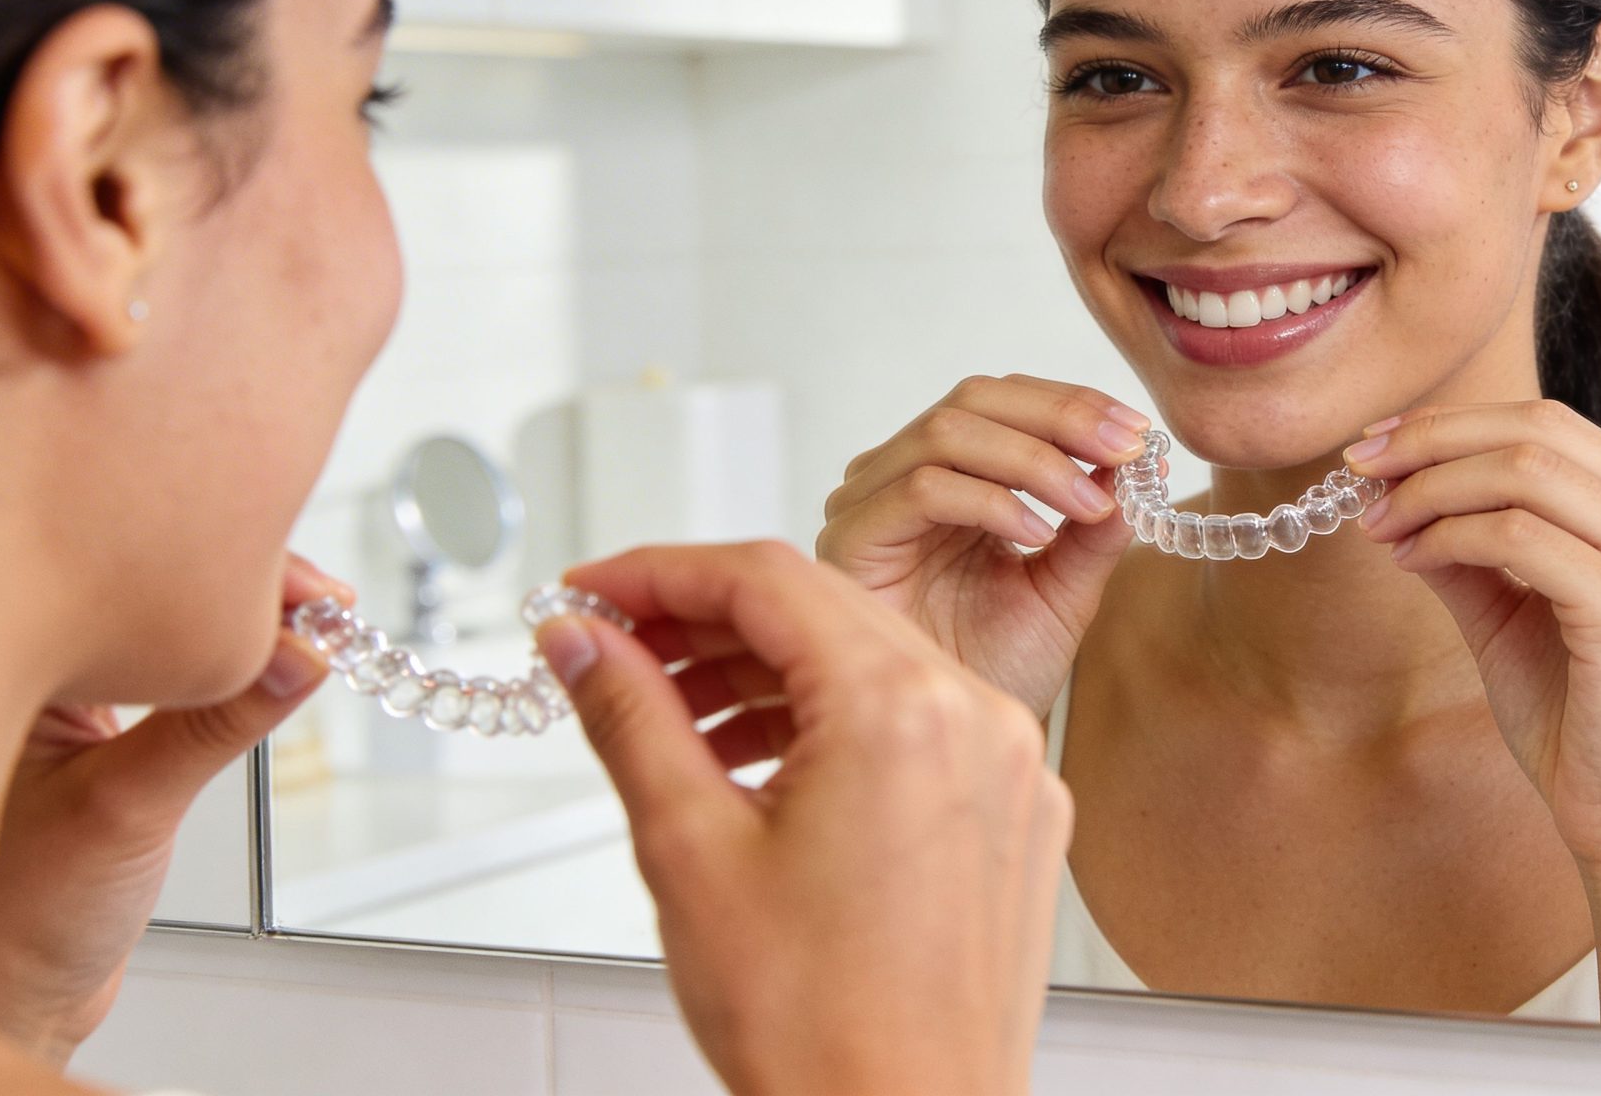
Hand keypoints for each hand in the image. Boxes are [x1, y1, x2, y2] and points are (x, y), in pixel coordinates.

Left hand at [0, 555, 338, 1064]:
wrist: (9, 993)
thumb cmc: (19, 912)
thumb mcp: (128, 805)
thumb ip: (216, 724)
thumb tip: (302, 655)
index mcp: (4, 656)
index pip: (136, 580)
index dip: (231, 573)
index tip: (316, 596)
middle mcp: (34, 662)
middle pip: (160, 588)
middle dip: (252, 589)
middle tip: (331, 608)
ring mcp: (71, 692)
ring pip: (173, 626)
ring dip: (246, 627)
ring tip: (316, 628)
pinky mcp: (105, 723)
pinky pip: (178, 667)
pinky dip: (230, 661)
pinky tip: (271, 661)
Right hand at [539, 542, 1069, 1095]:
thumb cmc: (818, 1026)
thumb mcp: (688, 850)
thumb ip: (630, 718)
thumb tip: (582, 643)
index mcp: (898, 710)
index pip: (763, 579)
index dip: (659, 574)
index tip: (592, 592)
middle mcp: (975, 718)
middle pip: (821, 611)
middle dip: (705, 622)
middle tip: (614, 649)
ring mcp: (1009, 765)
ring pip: (871, 666)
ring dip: (765, 674)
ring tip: (669, 715)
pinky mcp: (1017, 813)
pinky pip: (918, 726)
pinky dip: (833, 725)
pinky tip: (756, 761)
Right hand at [817, 375, 1150, 715]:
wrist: (957, 746)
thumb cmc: (997, 670)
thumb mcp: (1064, 587)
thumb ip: (1094, 524)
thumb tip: (1136, 459)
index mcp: (947, 473)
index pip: (1003, 400)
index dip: (1072, 403)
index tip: (1140, 432)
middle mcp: (896, 477)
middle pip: (973, 399)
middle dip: (1059, 417)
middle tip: (1125, 450)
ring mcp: (866, 505)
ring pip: (946, 433)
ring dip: (1033, 459)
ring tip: (1089, 503)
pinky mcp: (849, 541)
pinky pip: (920, 489)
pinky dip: (990, 500)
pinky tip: (1037, 533)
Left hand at [1345, 402, 1600, 887]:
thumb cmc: (1589, 732)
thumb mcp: (1517, 618)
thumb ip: (1471, 550)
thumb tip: (1397, 492)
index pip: (1553, 427)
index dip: (1455, 425)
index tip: (1379, 448)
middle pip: (1538, 430)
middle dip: (1432, 440)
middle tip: (1359, 468)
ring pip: (1523, 471)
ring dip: (1430, 487)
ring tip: (1377, 521)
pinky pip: (1515, 536)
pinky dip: (1447, 535)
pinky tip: (1410, 561)